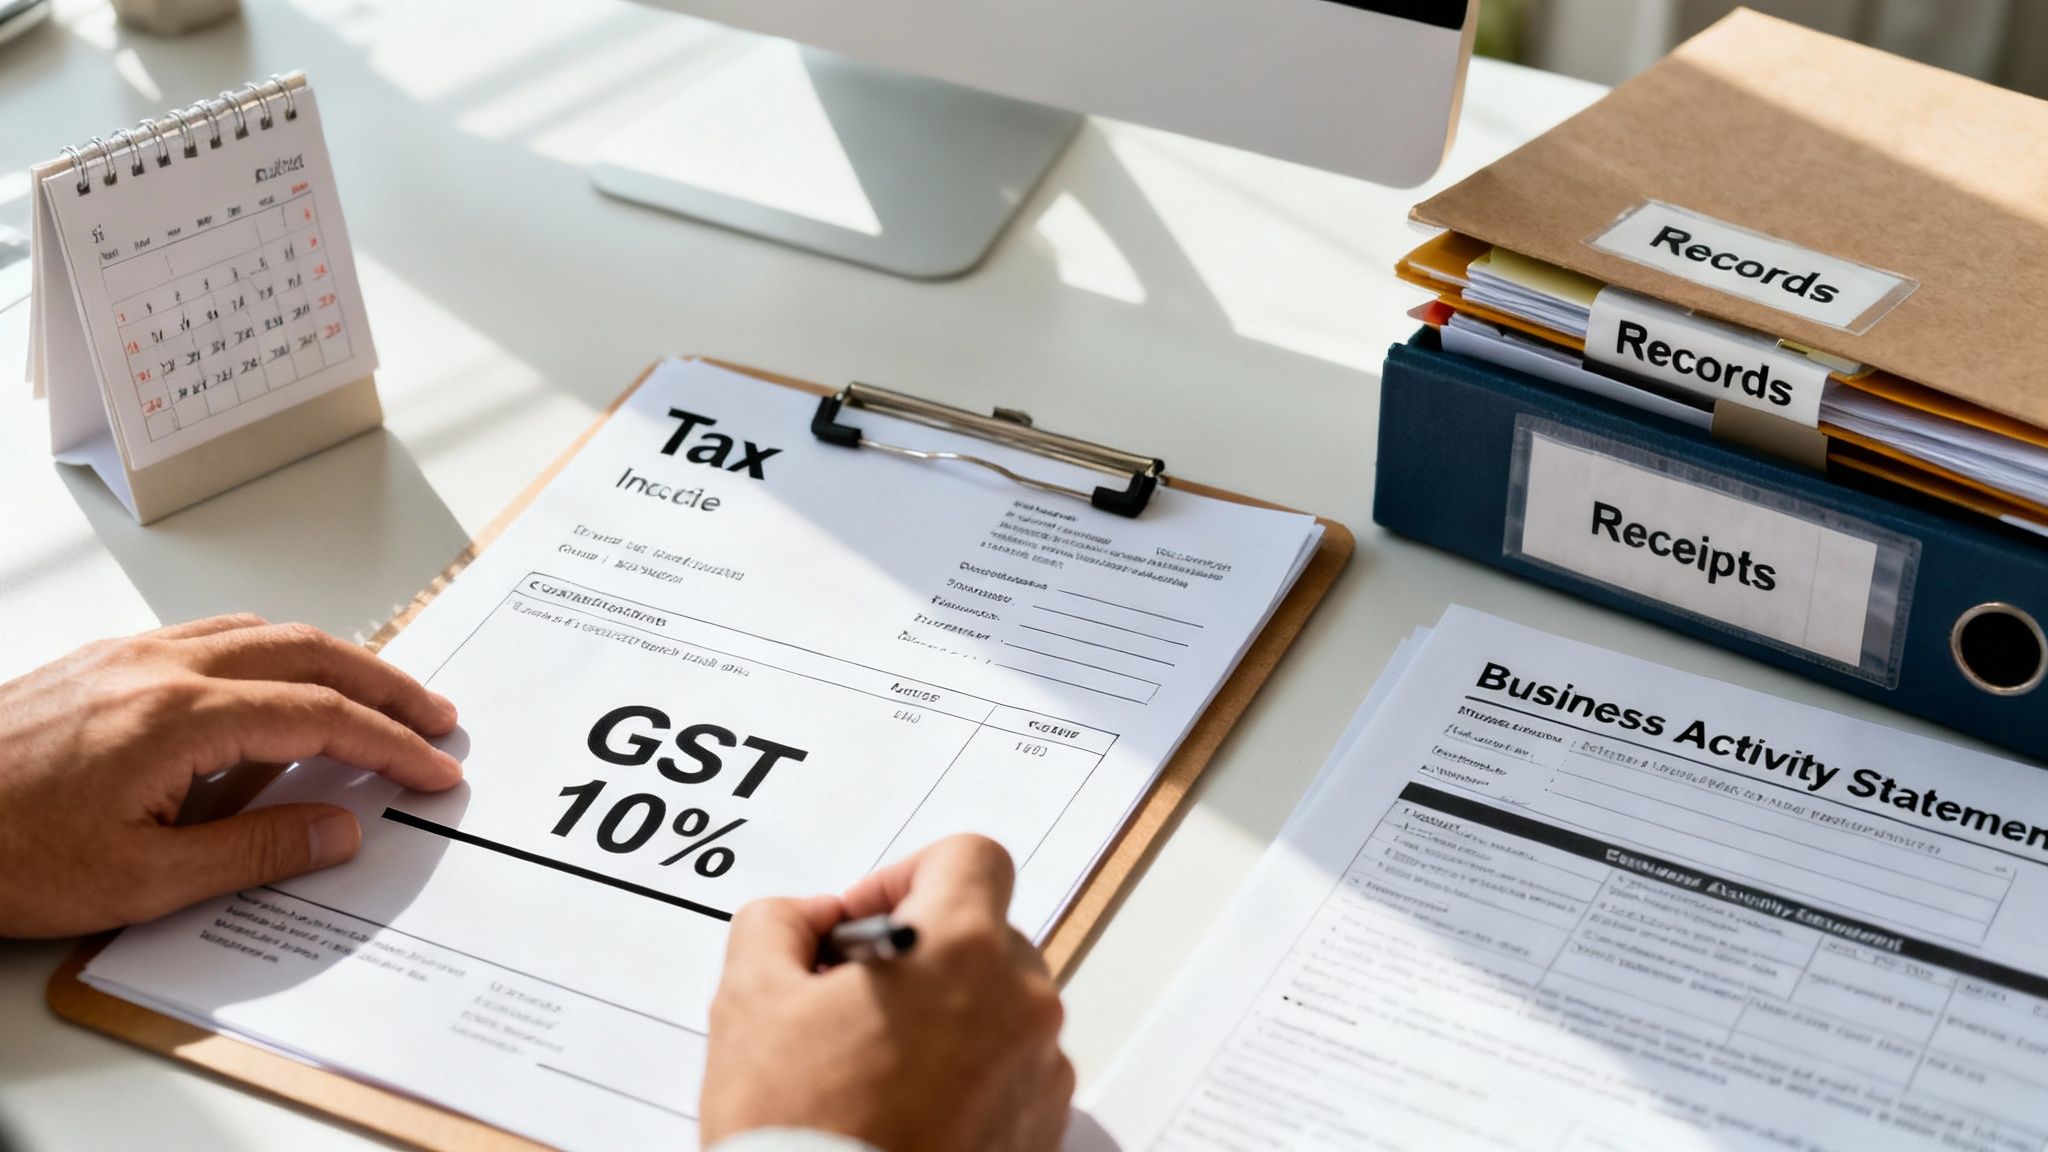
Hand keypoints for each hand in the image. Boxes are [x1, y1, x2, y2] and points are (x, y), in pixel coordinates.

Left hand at [0, 615, 461, 937]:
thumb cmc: (1, 851)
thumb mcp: (141, 880)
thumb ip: (255, 849)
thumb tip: (339, 828)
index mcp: (180, 717)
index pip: (321, 717)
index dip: (390, 744)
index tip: (433, 768)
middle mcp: (161, 668)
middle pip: (309, 653)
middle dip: (384, 684)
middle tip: (435, 717)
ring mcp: (130, 656)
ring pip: (263, 633)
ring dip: (335, 659)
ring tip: (377, 694)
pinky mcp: (103, 663)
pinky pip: (214, 635)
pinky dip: (274, 650)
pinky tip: (278, 681)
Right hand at [701, 835, 1072, 1151]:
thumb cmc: (800, 1131)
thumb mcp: (750, 1000)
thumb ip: (778, 923)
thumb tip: (807, 918)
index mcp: (963, 951)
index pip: (969, 857)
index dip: (905, 875)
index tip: (860, 924)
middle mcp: (1023, 1004)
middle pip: (984, 932)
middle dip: (918, 951)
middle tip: (848, 998)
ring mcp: (1041, 1071)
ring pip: (998, 1003)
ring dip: (943, 1012)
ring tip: (871, 1063)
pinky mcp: (1042, 1129)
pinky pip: (1011, 1068)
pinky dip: (966, 1072)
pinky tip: (903, 1105)